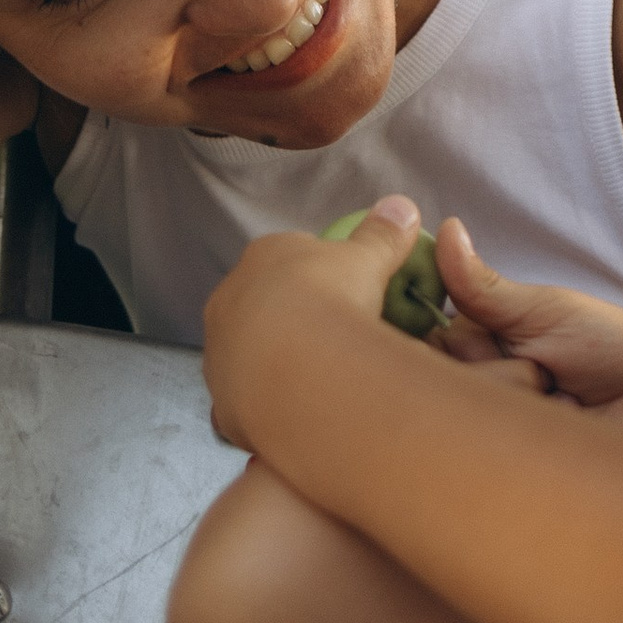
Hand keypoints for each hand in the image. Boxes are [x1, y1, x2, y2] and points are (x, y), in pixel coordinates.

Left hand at [202, 196, 431, 448]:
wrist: (296, 368)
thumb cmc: (330, 298)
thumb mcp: (367, 258)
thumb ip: (382, 234)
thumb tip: (403, 207)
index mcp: (262, 257)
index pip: (286, 258)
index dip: (314, 275)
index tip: (341, 293)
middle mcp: (229, 300)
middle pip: (261, 306)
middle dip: (288, 320)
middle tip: (328, 340)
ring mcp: (219, 353)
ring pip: (247, 356)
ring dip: (273, 365)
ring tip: (313, 382)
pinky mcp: (223, 401)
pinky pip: (244, 403)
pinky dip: (264, 408)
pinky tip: (290, 415)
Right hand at [429, 223, 622, 450]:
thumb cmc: (612, 347)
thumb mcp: (545, 310)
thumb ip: (485, 288)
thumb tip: (445, 230)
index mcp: (482, 340)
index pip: (427, 336)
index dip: (455, 336)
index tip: (491, 335)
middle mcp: (476, 385)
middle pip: (441, 376)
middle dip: (496, 365)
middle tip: (545, 366)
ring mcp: (491, 428)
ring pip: (466, 409)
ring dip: (520, 394)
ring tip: (559, 394)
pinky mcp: (506, 466)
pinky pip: (489, 445)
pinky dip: (531, 426)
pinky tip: (562, 423)